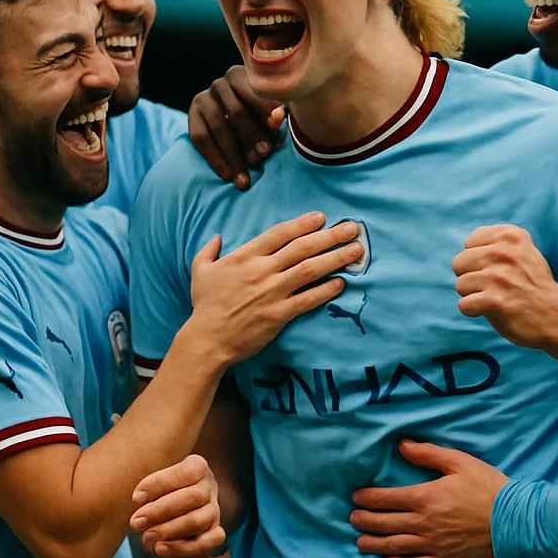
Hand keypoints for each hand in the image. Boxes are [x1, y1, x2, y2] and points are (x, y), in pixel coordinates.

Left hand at [131, 454, 224, 557]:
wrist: (157, 518)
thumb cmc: (151, 496)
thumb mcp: (148, 485)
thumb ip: (145, 488)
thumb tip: (140, 499)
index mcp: (197, 468)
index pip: (188, 471)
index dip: (161, 484)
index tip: (135, 498)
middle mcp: (209, 489)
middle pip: (194, 497)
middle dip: (161, 511)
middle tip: (136, 523)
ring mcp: (213, 515)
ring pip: (200, 522)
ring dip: (170, 531)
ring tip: (146, 538)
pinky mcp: (211, 539)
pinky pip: (205, 548)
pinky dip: (182, 551)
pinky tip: (160, 550)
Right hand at [185, 213, 361, 365]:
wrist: (207, 340)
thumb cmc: (205, 305)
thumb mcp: (201, 271)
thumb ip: (209, 250)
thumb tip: (217, 237)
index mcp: (245, 256)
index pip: (280, 234)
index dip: (302, 224)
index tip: (321, 217)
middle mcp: (262, 270)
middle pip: (302, 248)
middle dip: (330, 236)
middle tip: (352, 228)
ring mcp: (272, 292)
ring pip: (310, 270)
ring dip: (336, 258)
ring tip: (357, 250)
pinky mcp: (279, 314)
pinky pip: (308, 299)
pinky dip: (326, 291)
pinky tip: (341, 283)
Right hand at [188, 65, 285, 189]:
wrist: (232, 117)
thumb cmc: (259, 113)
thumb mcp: (269, 112)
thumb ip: (274, 115)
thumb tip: (278, 118)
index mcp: (242, 76)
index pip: (254, 93)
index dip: (266, 110)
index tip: (277, 129)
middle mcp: (220, 84)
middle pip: (237, 112)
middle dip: (252, 137)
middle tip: (264, 155)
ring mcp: (203, 99)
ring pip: (218, 128)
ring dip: (234, 155)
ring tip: (246, 178)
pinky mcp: (192, 115)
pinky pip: (200, 139)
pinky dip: (215, 159)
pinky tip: (227, 175)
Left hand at [350, 440, 507, 557]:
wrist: (516, 522)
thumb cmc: (489, 488)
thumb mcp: (460, 462)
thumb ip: (428, 453)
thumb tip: (401, 445)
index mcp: (424, 498)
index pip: (385, 499)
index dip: (366, 498)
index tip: (356, 497)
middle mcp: (423, 524)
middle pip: (384, 524)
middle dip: (364, 521)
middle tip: (353, 518)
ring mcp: (432, 546)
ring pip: (393, 547)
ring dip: (373, 544)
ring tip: (360, 542)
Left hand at [452, 225, 557, 349]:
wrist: (557, 316)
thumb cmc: (535, 285)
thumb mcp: (523, 251)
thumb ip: (498, 244)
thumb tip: (467, 248)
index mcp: (510, 236)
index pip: (469, 242)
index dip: (477, 259)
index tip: (496, 269)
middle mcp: (503, 252)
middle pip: (459, 262)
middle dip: (471, 276)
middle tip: (493, 287)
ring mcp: (498, 277)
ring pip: (460, 284)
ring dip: (473, 295)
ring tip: (495, 298)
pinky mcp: (493, 301)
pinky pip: (464, 304)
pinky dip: (473, 311)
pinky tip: (491, 310)